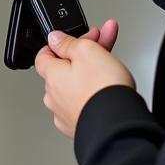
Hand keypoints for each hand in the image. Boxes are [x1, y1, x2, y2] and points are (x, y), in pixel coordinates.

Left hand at [35, 21, 133, 137]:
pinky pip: (84, 101)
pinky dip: (94, 92)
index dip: (60, 44)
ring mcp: (67, 114)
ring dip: (92, 71)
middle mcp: (54, 98)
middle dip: (85, 52)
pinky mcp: (82, 125)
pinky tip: (108, 87)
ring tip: (112, 62)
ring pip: (77, 84)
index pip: (44, 56)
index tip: (75, 38)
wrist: (120, 126)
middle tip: (103, 40)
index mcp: (51, 77)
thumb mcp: (86, 50)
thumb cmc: (103, 89)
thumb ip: (67, 42)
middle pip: (66, 68)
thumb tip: (55, 38)